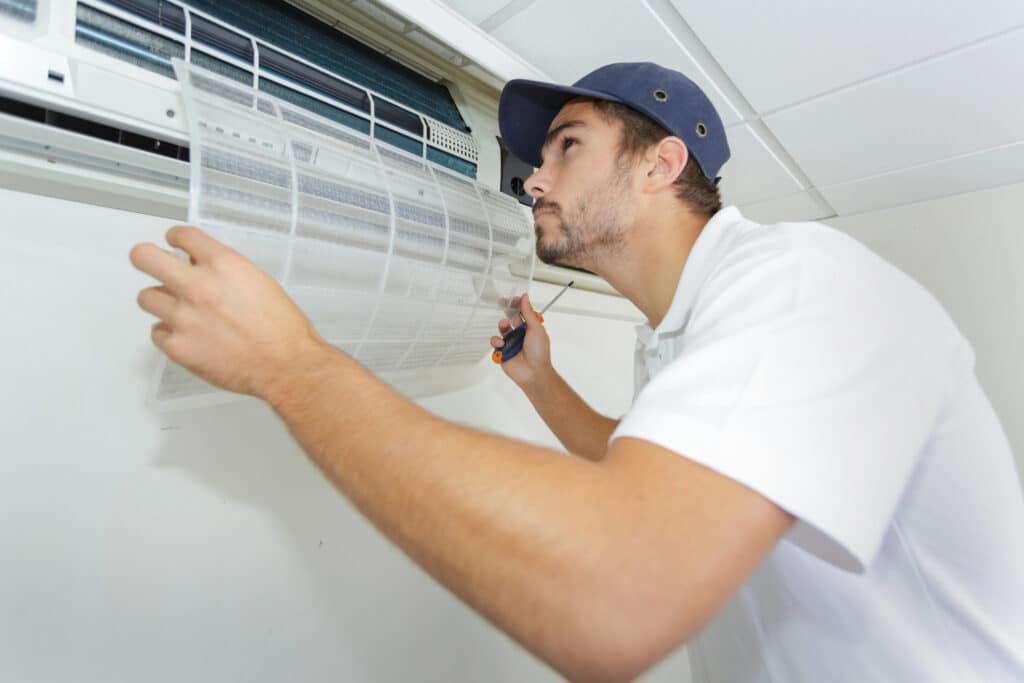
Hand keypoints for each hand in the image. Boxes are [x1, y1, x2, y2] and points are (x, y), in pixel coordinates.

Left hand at [130, 226, 325, 398]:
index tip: (173, 242)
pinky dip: (168, 333)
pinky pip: (157, 332)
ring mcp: (184, 317)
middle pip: (144, 257)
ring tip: (177, 310)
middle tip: (149, 262)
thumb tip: (201, 265)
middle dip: (145, 257)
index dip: (175, 237)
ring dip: (160, 300)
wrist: (286, 365)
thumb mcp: (260, 283)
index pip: (183, 235)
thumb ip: (226, 271)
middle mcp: (199, 286)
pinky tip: (188, 336)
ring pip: (146, 297)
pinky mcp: (178, 346)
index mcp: (225, 265)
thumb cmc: (282, 329)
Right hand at [490, 293, 552, 388]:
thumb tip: (525, 298)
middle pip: (511, 318)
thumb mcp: (536, 328)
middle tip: (501, 303)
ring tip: (505, 326)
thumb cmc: (539, 353)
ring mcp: (511, 342)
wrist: (533, 373)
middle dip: (507, 311)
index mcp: (531, 328)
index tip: (512, 298)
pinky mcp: (502, 351)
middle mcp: (521, 334)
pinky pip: (495, 342)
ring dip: (502, 325)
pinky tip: (502, 344)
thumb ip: (528, 312)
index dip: (517, 304)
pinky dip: (496, 341)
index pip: (522, 312)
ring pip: (502, 328)